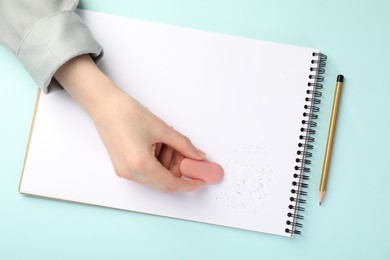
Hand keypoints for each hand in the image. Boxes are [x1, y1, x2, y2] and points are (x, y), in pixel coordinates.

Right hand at [54, 55, 205, 191]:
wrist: (104, 105)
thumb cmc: (126, 113)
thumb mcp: (161, 128)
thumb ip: (183, 144)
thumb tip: (197, 155)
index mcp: (140, 164)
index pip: (171, 184)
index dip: (189, 184)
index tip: (201, 181)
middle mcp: (131, 172)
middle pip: (164, 183)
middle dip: (179, 170)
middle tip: (188, 155)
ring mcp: (125, 171)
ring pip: (156, 177)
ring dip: (168, 164)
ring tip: (168, 142)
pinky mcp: (123, 167)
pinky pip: (147, 172)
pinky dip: (158, 162)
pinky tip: (159, 145)